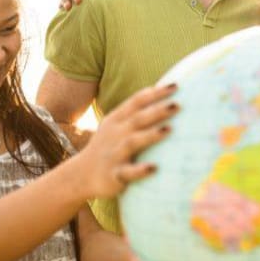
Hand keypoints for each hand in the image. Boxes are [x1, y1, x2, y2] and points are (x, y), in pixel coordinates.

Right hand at [77, 83, 177, 198]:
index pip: (137, 101)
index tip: (176, 85)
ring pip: (133, 142)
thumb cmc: (109, 145)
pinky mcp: (114, 175)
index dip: (155, 93)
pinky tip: (154, 168)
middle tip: (178, 104)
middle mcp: (116, 134)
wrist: (82, 175)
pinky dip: (140, 170)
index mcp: (117, 119)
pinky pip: (127, 172)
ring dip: (151, 135)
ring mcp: (114, 154)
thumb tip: (165, 95)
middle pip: (138, 118)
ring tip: (169, 129)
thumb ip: (137, 111)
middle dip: (157, 110)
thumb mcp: (117, 124)